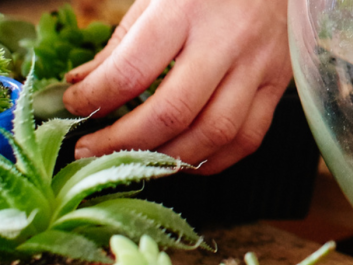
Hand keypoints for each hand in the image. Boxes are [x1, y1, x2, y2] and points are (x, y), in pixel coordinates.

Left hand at [63, 0, 292, 174]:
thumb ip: (121, 44)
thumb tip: (82, 84)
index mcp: (185, 10)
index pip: (132, 70)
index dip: (96, 98)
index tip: (75, 106)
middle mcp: (225, 40)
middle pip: (173, 111)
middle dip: (124, 141)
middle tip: (92, 150)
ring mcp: (256, 66)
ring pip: (214, 133)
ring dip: (168, 158)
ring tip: (137, 160)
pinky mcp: (277, 85)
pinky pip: (247, 138)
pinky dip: (212, 161)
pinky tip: (185, 158)